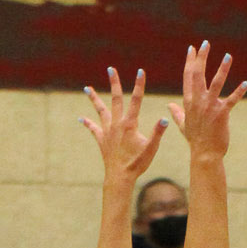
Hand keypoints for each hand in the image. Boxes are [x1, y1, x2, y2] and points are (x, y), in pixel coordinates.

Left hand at [80, 65, 167, 188]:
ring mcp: (107, 131)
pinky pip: (93, 129)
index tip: (140, 71)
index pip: (136, 100)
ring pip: (100, 110)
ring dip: (94, 98)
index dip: (139, 85)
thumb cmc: (137, 164)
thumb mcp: (151, 148)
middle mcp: (117, 124)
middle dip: (114, 83)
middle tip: (110, 69)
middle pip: (115, 99)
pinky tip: (81, 119)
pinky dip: (87, 123)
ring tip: (86, 88)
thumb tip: (165, 118)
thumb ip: (158, 132)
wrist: (120, 177)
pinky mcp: (102, 140)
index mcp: (130, 124)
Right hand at [167, 41, 246, 159]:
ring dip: (222, 69)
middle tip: (206, 43)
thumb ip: (177, 113)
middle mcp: (198, 102)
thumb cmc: (195, 141)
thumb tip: (169, 106)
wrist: (204, 155)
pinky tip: (246, 84)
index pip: (188, 77)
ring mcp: (209, 107)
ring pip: (215, 83)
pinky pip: (231, 100)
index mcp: (188, 102)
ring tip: (228, 56)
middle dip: (202, 58)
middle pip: (198, 75)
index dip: (190, 61)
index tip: (192, 49)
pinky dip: (239, 92)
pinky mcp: (221, 114)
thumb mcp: (183, 125)